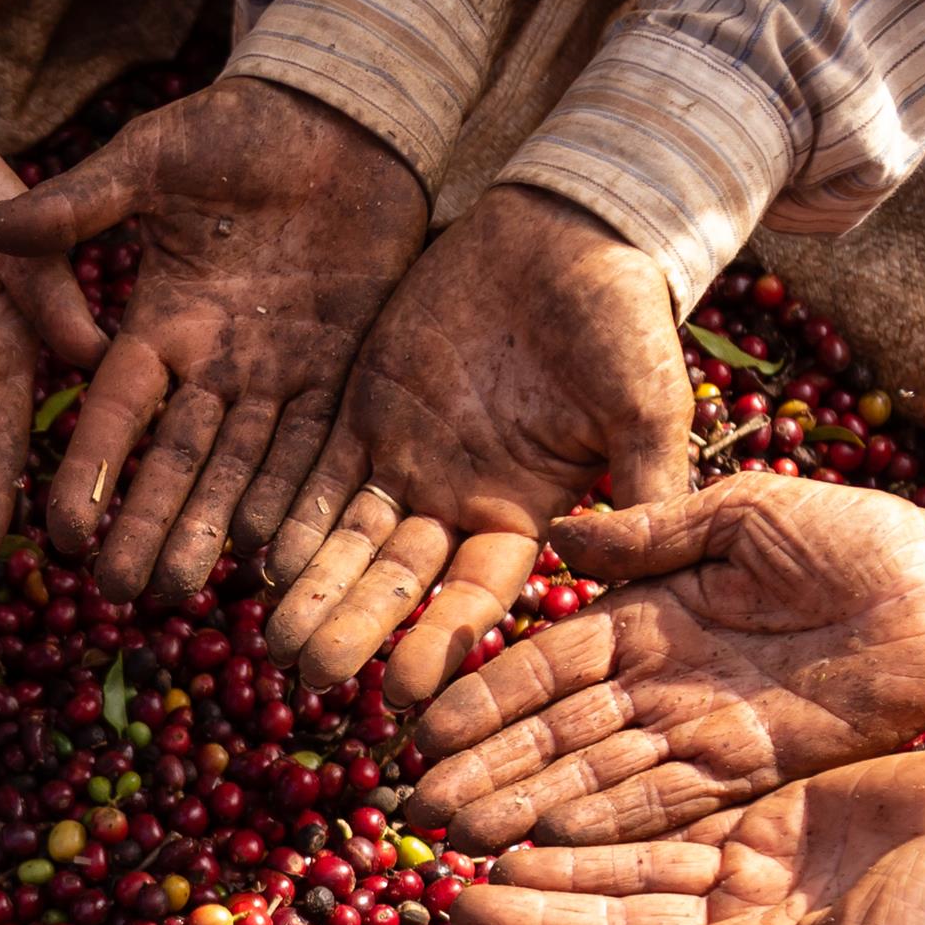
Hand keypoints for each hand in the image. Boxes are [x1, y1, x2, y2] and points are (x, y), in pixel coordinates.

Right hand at [0, 79, 427, 603]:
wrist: (343, 113)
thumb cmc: (240, 125)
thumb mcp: (152, 156)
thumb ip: (76, 201)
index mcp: (160, 319)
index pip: (114, 409)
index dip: (89, 469)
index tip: (60, 532)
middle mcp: (213, 361)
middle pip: (175, 457)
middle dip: (148, 523)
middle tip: (123, 592)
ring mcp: (277, 372)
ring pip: (242, 466)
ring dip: (215, 526)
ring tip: (190, 590)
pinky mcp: (341, 370)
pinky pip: (318, 446)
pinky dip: (300, 495)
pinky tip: (280, 548)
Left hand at [264, 186, 697, 706]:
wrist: (569, 229)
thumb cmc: (624, 319)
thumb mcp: (647, 406)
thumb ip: (648, 488)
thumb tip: (662, 580)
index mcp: (524, 513)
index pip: (475, 596)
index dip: (441, 643)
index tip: (406, 696)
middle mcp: (458, 499)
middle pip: (399, 582)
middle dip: (356, 629)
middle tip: (310, 680)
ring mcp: (407, 456)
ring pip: (350, 539)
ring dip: (314, 588)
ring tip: (274, 640)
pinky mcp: (365, 407)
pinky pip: (319, 470)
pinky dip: (293, 512)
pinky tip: (263, 556)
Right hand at [403, 479, 924, 849]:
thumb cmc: (854, 533)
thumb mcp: (745, 513)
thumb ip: (652, 532)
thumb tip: (556, 536)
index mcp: (652, 613)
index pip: (551, 663)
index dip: (488, 696)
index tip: (426, 728)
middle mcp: (665, 681)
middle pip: (559, 734)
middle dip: (490, 772)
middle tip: (420, 810)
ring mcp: (707, 730)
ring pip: (601, 776)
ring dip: (533, 810)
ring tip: (468, 842)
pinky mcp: (758, 770)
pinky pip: (674, 802)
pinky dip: (614, 824)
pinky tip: (557, 843)